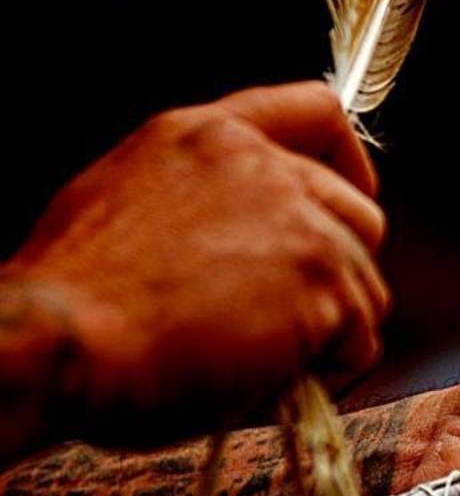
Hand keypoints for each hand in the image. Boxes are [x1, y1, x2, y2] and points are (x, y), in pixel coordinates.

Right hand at [2, 82, 388, 443]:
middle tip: (291, 320)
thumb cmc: (73, 298)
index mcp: (207, 138)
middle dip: (338, 273)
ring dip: (331, 332)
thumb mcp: (120, 201)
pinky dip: (334, 371)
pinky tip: (281, 383)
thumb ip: (196, 199)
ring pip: (366, 285)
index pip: (316, 112)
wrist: (57, 340)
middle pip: (360, 216)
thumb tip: (235, 239)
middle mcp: (264, 169)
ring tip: (268, 363)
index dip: (348, 162)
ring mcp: (302, 224)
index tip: (352, 197)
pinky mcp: (322, 283)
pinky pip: (362, 339)